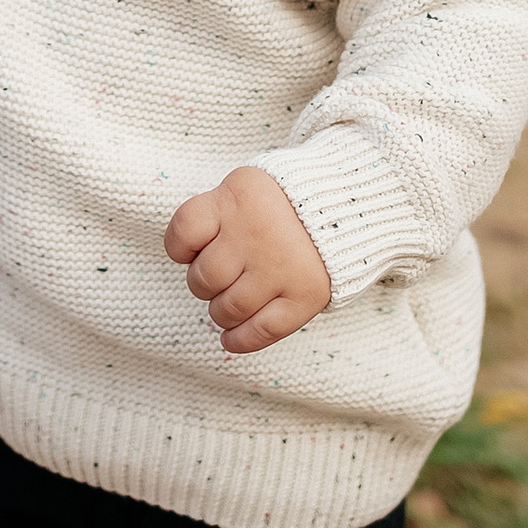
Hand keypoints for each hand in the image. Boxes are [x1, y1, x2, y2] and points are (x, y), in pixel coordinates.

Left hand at [165, 166, 333, 354]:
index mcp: (238, 197)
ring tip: (232, 302)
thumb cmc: (281, 203)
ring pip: (227, 310)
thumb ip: (215, 215)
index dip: (181, 249)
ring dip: (221, 313)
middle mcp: (257, 232)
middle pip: (203, 278)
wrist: (346, 205)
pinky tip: (231, 338)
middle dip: (204, 284)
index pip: (183, 232)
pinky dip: (239, 340)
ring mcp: (282, 266)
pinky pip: (260, 331)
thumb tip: (186, 260)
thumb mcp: (245, 187)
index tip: (194, 250)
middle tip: (222, 277)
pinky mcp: (306, 296)